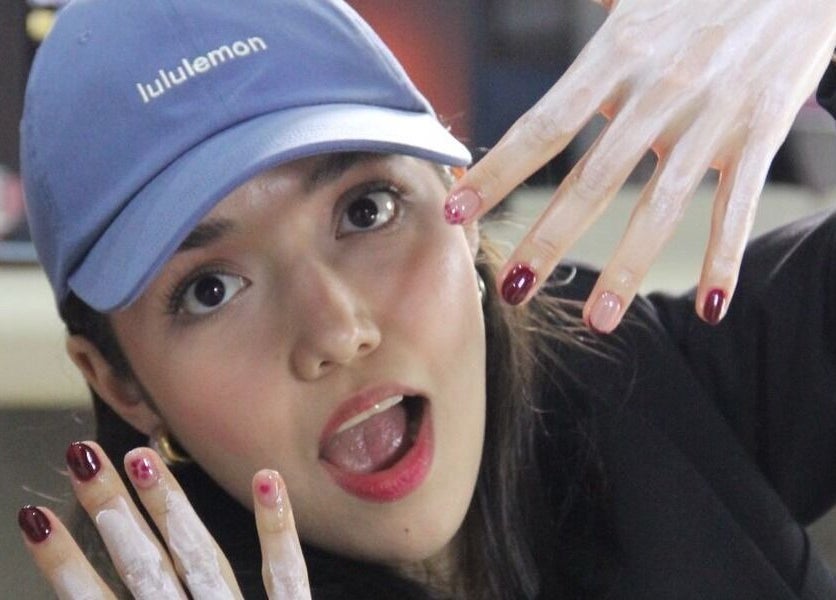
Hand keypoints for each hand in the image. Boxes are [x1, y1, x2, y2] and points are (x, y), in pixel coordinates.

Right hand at [18, 442, 310, 598]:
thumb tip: (106, 597)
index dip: (66, 567)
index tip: (34, 518)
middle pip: (145, 570)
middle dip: (112, 516)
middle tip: (84, 460)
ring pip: (200, 561)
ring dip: (169, 509)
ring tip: (141, 458)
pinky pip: (285, 578)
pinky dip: (276, 530)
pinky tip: (267, 480)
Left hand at [445, 0, 835, 331]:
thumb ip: (590, 23)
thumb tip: (552, 28)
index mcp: (617, 55)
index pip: (543, 127)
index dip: (498, 173)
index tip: (457, 211)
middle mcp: (659, 90)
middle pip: (592, 179)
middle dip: (547, 239)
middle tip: (513, 289)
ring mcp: (711, 115)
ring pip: (660, 205)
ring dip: (627, 269)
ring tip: (597, 320)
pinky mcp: (761, 131)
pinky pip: (738, 205)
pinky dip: (723, 258)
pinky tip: (708, 306)